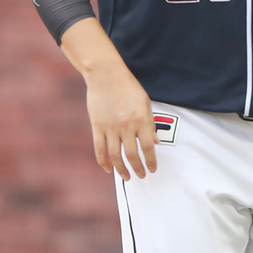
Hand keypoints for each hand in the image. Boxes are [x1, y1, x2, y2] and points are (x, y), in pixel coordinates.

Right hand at [83, 63, 157, 179]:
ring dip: (122, 169)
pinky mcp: (97, 126)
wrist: (106, 75)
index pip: (148, 147)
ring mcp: (110, 127)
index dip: (151, 161)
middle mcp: (127, 126)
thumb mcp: (145, 103)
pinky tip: (108, 169)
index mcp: (142, 119)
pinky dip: (103, 162)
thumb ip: (150, 124)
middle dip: (138, 168)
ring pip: (116, 155)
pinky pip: (99, 149)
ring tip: (127, 176)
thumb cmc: (129, 87)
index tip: (153, 169)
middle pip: (132, 154)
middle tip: (141, 176)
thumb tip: (156, 142)